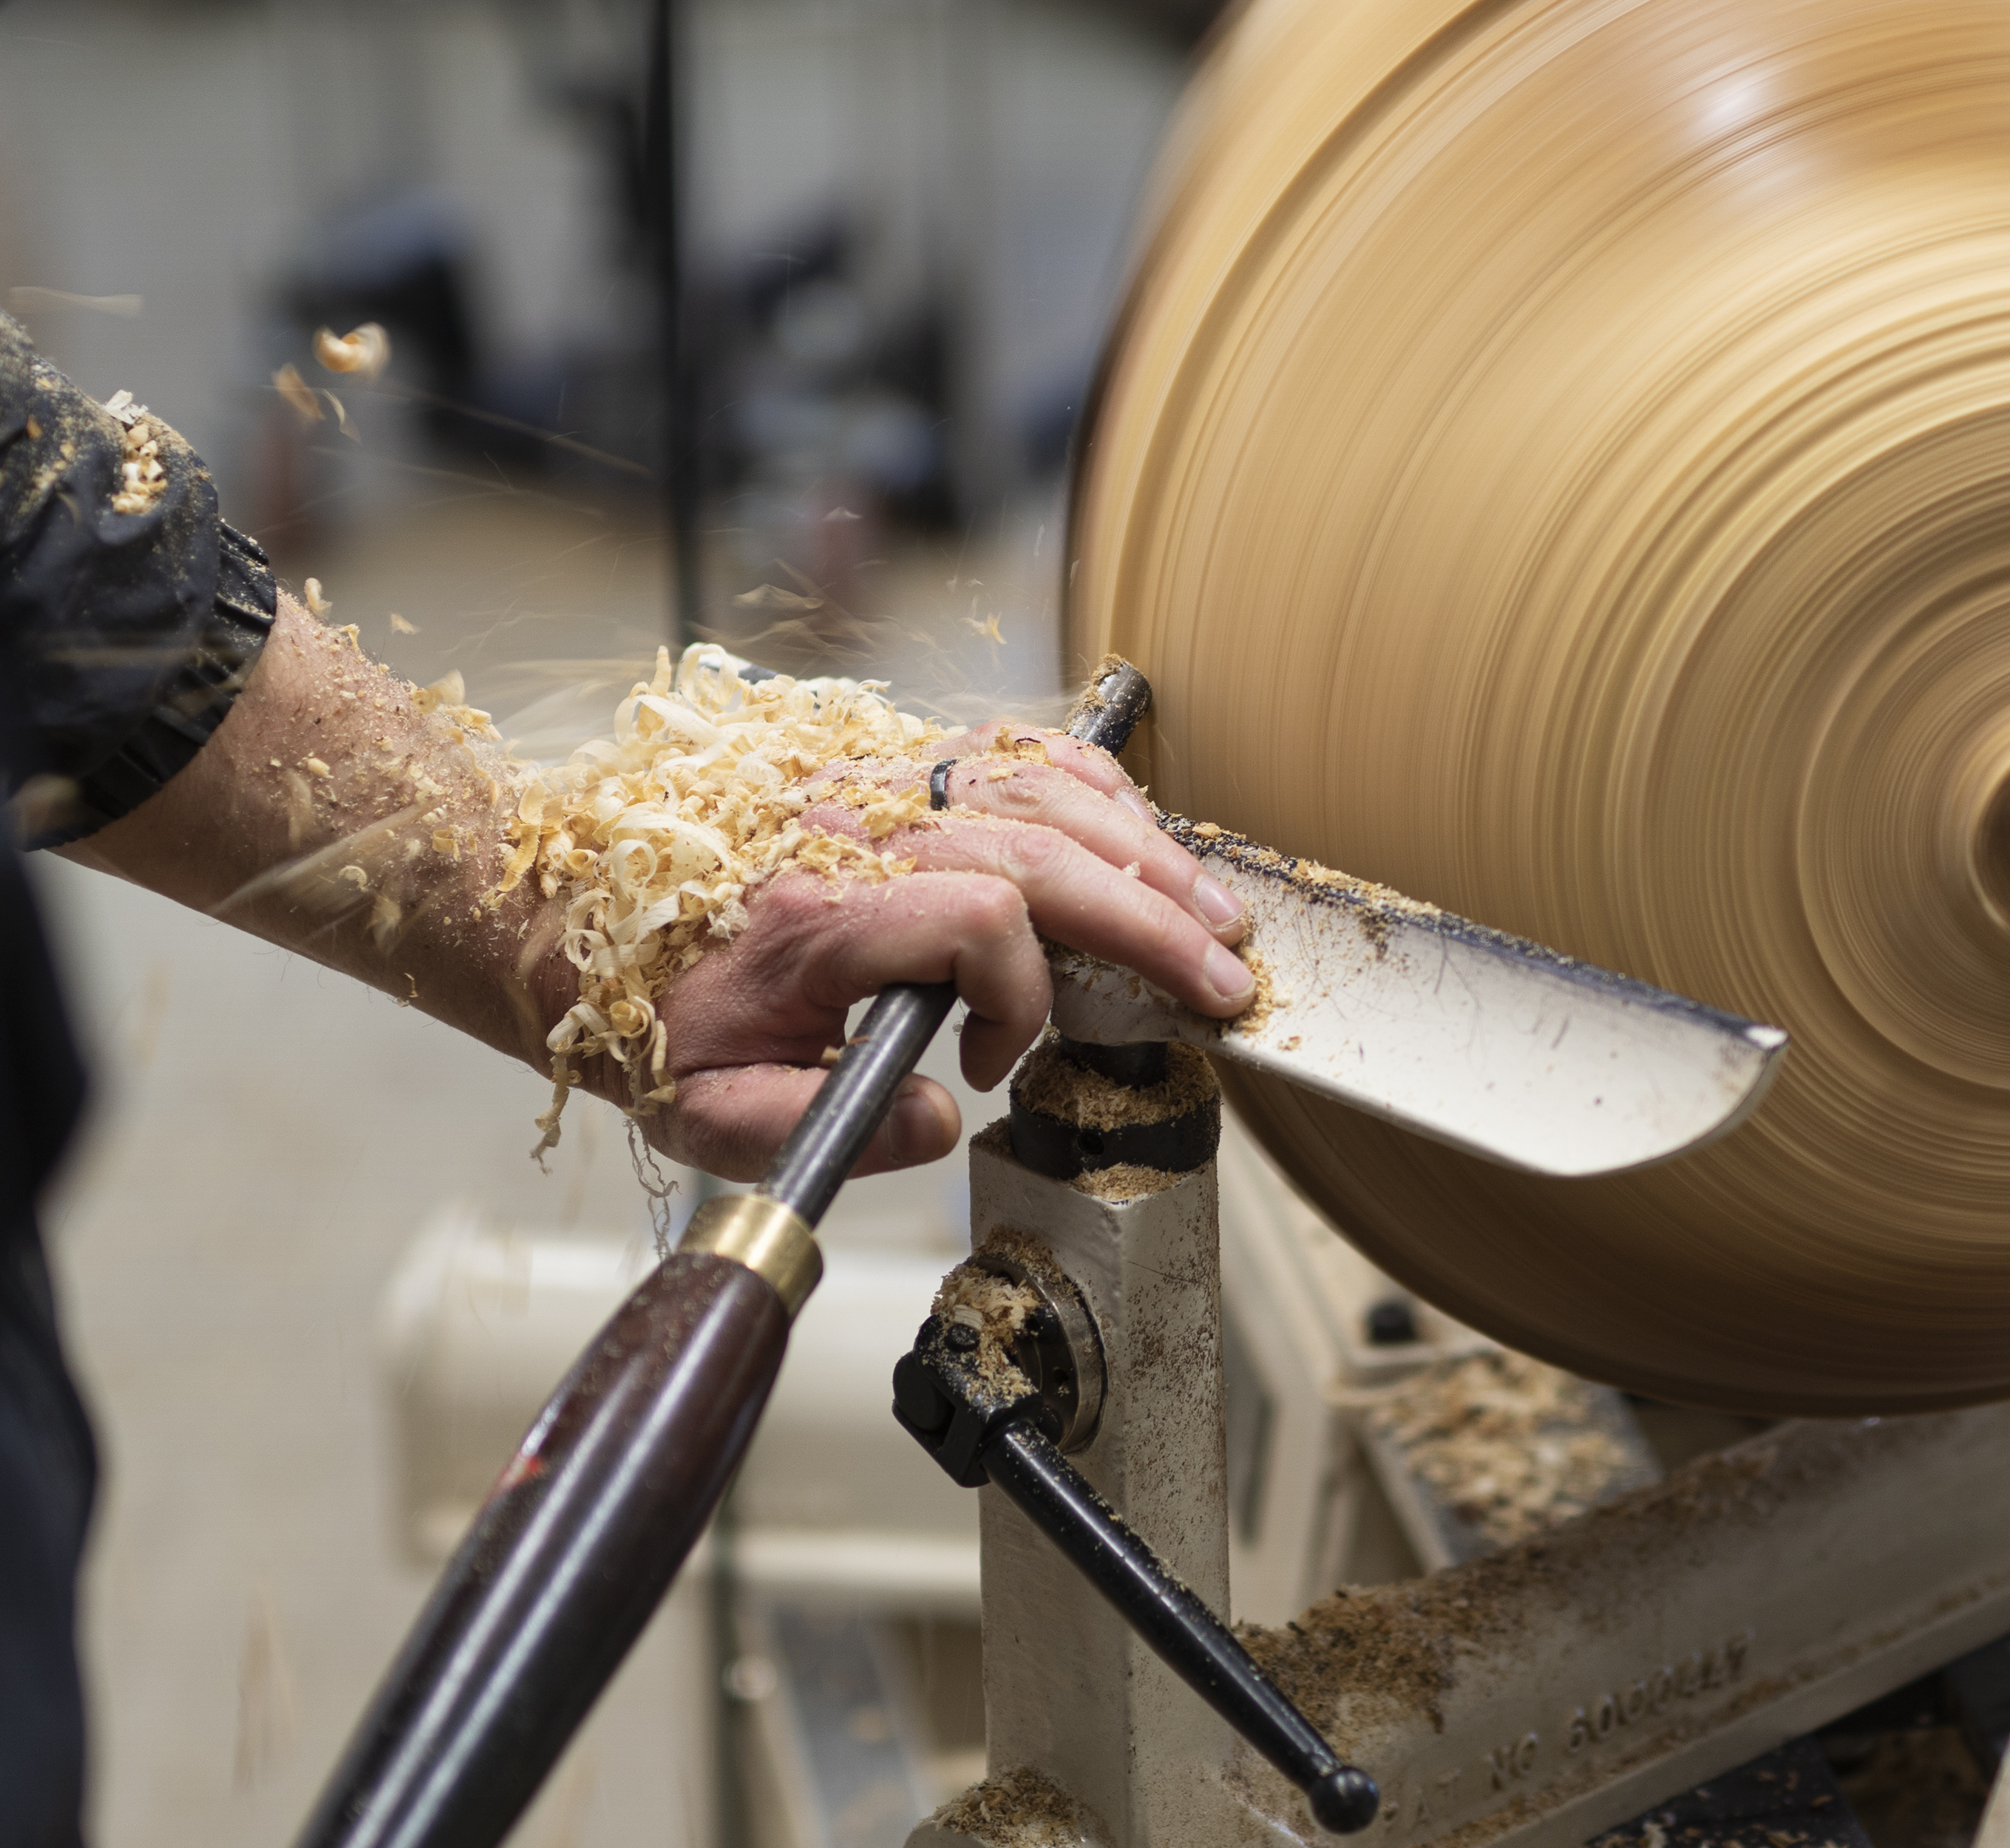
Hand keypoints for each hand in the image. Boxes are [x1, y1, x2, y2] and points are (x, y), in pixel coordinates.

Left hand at [641, 721, 1252, 1181]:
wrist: (573, 913)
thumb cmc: (645, 1009)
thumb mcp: (704, 1110)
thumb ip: (820, 1130)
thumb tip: (946, 1122)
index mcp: (815, 914)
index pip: (981, 920)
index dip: (1022, 1000)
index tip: (994, 1061)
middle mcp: (853, 824)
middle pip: (1047, 846)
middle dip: (1152, 917)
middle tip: (1224, 980)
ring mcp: (875, 781)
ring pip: (1045, 790)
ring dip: (1145, 853)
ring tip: (1215, 912)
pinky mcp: (889, 765)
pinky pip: (1013, 751)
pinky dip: (1092, 789)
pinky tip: (1141, 836)